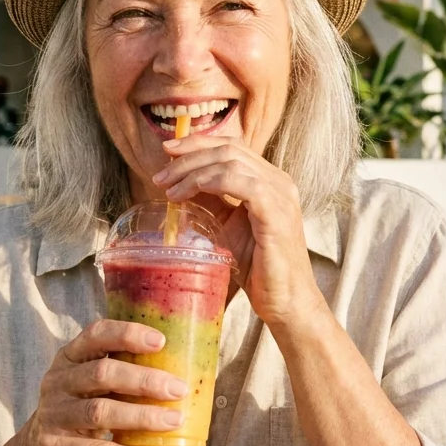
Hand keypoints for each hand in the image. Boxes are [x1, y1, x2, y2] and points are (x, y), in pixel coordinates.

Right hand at [17, 319, 186, 445]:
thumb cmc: (80, 409)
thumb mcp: (89, 384)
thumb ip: (120, 373)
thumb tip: (180, 372)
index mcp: (69, 358)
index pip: (95, 335)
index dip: (127, 334)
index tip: (160, 342)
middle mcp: (57, 382)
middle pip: (102, 374)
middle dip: (144, 380)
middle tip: (178, 389)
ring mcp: (54, 415)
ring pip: (100, 412)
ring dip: (142, 416)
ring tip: (174, 420)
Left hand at [153, 134, 326, 326]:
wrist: (285, 301)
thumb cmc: (258, 268)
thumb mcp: (227, 227)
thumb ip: (211, 203)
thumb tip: (178, 185)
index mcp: (270, 180)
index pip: (232, 147)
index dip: (198, 144)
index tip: (168, 152)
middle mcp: (279, 181)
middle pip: (228, 149)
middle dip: (188, 156)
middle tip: (160, 175)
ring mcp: (280, 194)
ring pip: (230, 161)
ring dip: (192, 170)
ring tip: (169, 189)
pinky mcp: (275, 212)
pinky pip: (240, 182)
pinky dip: (208, 181)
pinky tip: (188, 193)